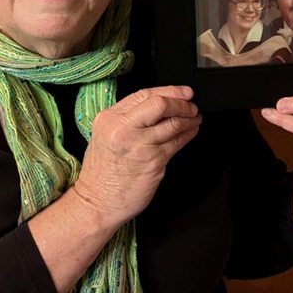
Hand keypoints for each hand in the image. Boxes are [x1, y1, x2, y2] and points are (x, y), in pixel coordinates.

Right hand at [73, 85, 201, 227]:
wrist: (98, 202)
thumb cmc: (102, 172)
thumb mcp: (106, 135)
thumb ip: (128, 119)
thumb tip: (159, 105)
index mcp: (110, 118)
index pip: (144, 94)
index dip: (169, 91)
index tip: (182, 92)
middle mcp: (124, 128)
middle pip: (160, 104)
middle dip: (181, 102)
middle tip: (191, 104)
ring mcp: (140, 145)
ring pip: (173, 123)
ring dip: (189, 118)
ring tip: (195, 118)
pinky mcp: (154, 161)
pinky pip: (177, 142)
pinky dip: (188, 134)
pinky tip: (191, 131)